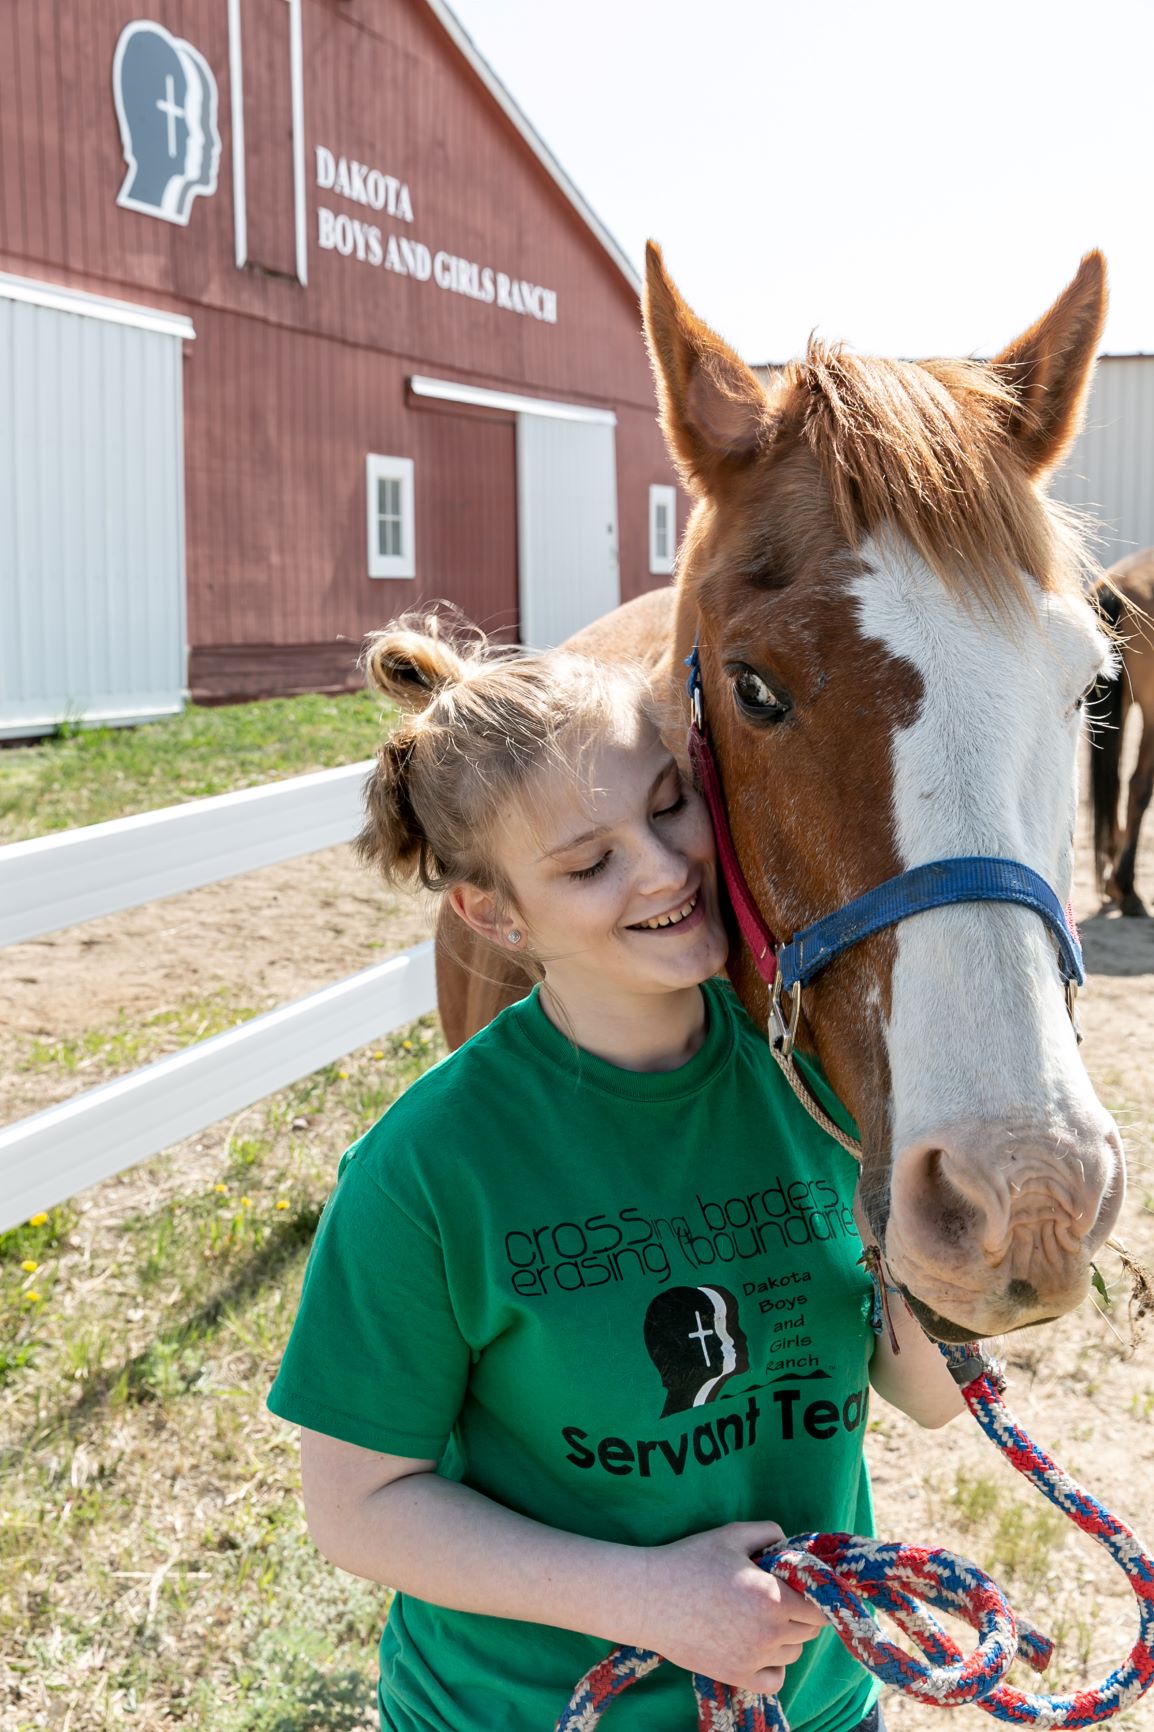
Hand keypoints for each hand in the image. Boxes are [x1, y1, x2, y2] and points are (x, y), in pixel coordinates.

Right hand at [635, 1521, 826, 1696]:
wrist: (649, 1598)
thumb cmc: (690, 1561)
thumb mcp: (731, 1535)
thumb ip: (768, 1531)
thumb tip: (789, 1542)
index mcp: (772, 1596)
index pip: (818, 1606)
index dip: (813, 1594)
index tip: (798, 1586)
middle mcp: (769, 1631)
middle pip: (809, 1630)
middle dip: (801, 1612)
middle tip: (777, 1597)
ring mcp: (753, 1657)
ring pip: (794, 1652)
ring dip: (787, 1636)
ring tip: (761, 1618)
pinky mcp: (736, 1675)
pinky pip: (775, 1680)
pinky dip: (774, 1666)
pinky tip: (758, 1647)